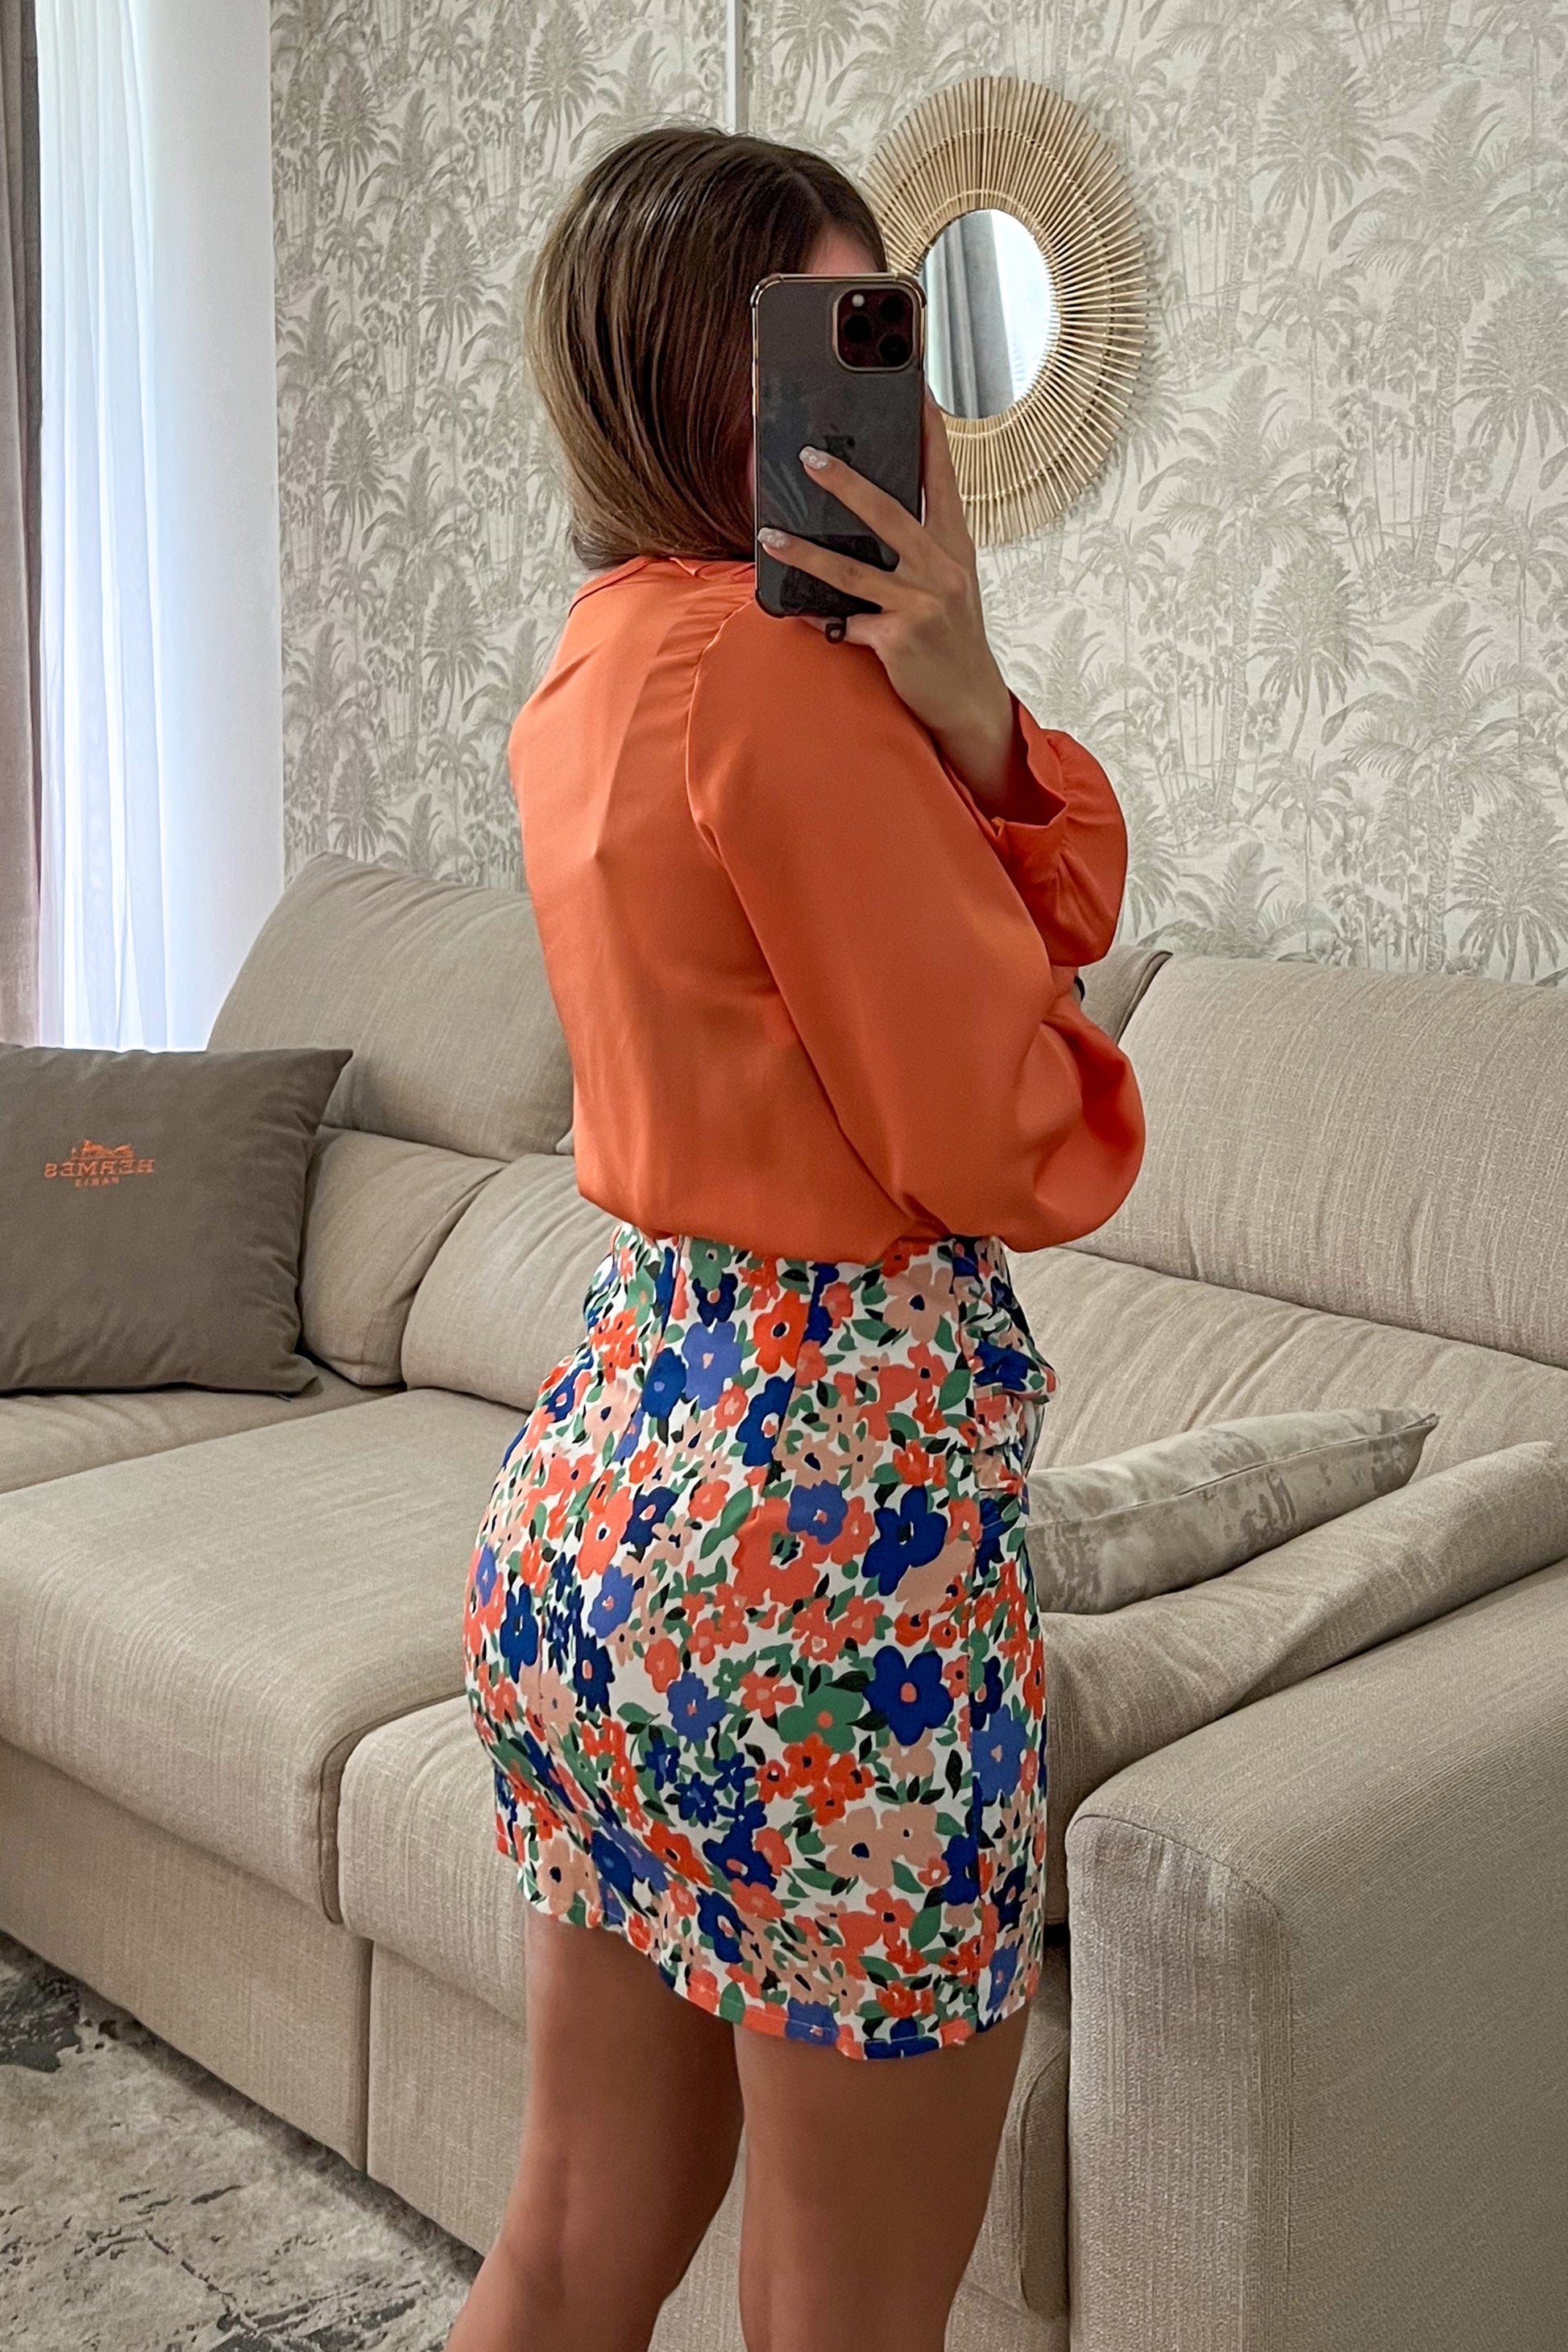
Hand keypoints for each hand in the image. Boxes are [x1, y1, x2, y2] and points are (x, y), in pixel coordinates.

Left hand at [756, 390, 1033, 816]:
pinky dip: (816, 618)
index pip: (942, 476)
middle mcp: (942, 567)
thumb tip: (869, 516)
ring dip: (806, 553)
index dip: (929, 432)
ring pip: (853, 570)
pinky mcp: (899, 637)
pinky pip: (844, 622)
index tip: (916, 390)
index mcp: (954, 545)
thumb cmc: (952, 639)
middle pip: (889, 513)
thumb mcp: (947, 584)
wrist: (970, 702)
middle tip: (807, 457)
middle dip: (846, 483)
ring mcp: (921, 603)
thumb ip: (918, 548)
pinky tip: (789, 610)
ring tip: (770, 537)